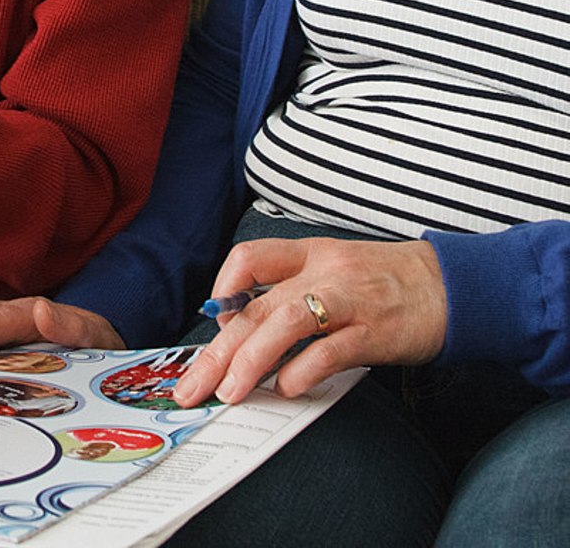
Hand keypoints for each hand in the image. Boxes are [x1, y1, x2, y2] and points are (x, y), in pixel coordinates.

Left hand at [172, 236, 446, 407]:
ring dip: (250, 361)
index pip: (249, 258)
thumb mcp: (335, 270)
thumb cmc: (388, 282)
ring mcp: (348, 300)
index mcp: (309, 253)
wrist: (454, 284)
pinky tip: (285, 390)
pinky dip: (302, 370)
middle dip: (217, 350)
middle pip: (256, 306)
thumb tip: (247, 329)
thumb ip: (294, 290)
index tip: (213, 325)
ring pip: (285, 323)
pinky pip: (331, 350)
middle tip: (192, 387)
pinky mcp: (375, 332)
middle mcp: (323, 272)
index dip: (223, 290)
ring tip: (228, 393)